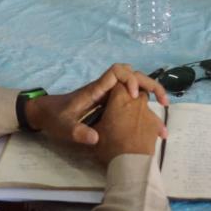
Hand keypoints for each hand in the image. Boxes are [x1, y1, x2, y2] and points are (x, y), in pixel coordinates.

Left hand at [24, 64, 168, 151]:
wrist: (45, 114)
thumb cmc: (54, 117)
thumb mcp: (63, 127)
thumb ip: (77, 132)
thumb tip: (95, 139)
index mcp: (96, 89)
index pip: (117, 71)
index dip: (130, 79)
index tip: (135, 96)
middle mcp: (106, 89)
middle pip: (133, 76)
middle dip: (151, 85)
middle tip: (164, 103)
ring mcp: (109, 96)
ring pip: (135, 87)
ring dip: (151, 95)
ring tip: (164, 114)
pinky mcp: (110, 105)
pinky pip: (131, 101)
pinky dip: (144, 108)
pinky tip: (151, 125)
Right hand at [90, 83, 166, 164]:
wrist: (131, 162)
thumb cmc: (111, 145)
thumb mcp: (96, 131)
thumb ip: (96, 121)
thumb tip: (93, 119)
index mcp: (119, 98)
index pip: (118, 82)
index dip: (114, 88)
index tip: (111, 97)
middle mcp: (136, 100)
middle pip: (135, 90)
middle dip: (130, 96)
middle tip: (121, 109)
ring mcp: (148, 111)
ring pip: (145, 103)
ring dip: (140, 109)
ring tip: (133, 122)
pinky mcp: (156, 124)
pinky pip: (154, 120)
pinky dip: (152, 124)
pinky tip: (150, 133)